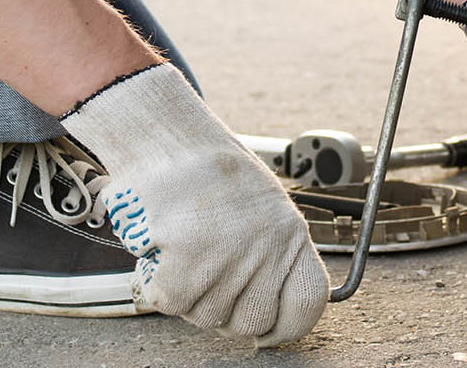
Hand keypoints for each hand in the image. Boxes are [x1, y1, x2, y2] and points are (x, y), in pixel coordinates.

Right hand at [60, 64, 327, 345]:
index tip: (264, 329)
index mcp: (292, 234)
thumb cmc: (211, 176)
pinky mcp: (189, 253)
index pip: (307, 306)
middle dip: (225, 314)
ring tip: (183, 253)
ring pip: (207, 317)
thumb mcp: (263, 211)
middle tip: (205, 282)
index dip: (284, 327)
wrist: (170, 138)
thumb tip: (266, 324)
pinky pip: (173, 302)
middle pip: (252, 323)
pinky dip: (159, 285)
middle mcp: (268, 246)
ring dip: (188, 295)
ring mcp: (230, 252)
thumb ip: (271, 261)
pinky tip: (162, 254)